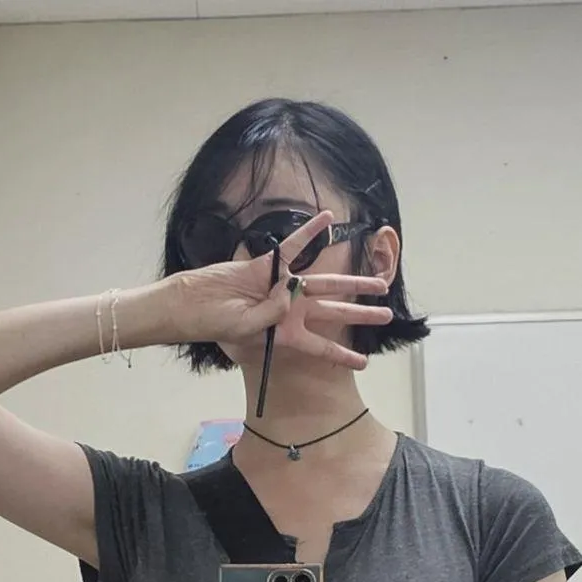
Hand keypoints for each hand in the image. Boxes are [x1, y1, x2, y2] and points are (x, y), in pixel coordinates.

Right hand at [154, 212, 393, 370]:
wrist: (194, 304)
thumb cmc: (217, 324)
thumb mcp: (246, 328)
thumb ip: (272, 313)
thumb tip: (292, 289)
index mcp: (286, 333)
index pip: (321, 346)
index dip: (342, 355)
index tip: (364, 363)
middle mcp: (289, 311)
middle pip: (333, 312)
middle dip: (360, 314)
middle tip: (386, 315)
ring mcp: (281, 287)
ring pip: (324, 282)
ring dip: (351, 281)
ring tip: (379, 283)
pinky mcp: (269, 266)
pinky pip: (294, 246)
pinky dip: (310, 232)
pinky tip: (328, 218)